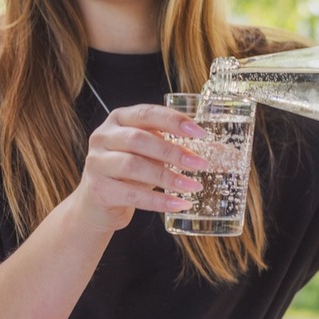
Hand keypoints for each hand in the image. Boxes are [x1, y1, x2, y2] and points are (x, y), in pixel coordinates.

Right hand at [68, 104, 209, 232]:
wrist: (96, 205)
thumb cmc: (128, 174)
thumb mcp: (150, 155)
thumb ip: (175, 148)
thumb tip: (222, 152)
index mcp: (118, 120)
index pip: (147, 113)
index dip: (174, 121)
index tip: (199, 133)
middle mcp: (103, 137)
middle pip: (139, 139)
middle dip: (173, 151)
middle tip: (200, 164)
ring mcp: (97, 163)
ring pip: (134, 166)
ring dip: (168, 177)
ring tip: (193, 186)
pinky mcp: (98, 189)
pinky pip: (132, 195)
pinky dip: (159, 200)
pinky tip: (179, 204)